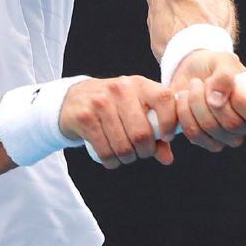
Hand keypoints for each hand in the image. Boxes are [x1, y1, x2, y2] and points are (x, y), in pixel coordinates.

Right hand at [59, 76, 177, 169]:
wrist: (76, 98)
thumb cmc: (115, 106)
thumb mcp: (137, 110)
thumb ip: (156, 132)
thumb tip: (167, 158)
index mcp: (139, 84)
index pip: (164, 98)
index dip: (169, 122)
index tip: (166, 136)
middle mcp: (120, 89)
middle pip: (141, 133)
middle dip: (145, 151)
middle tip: (141, 152)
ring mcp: (100, 102)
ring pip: (123, 146)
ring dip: (128, 158)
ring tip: (126, 155)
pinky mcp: (84, 117)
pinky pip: (105, 151)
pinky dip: (111, 161)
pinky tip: (111, 158)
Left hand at [171, 50, 245, 152]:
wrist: (192, 72)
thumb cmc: (214, 67)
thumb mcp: (222, 61)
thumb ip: (224, 76)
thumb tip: (218, 100)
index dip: (241, 101)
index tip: (228, 85)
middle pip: (231, 124)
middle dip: (209, 98)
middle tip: (200, 82)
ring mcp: (228, 137)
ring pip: (210, 128)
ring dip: (194, 104)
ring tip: (192, 88)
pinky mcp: (208, 142)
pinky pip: (194, 135)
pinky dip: (184, 113)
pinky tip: (184, 100)